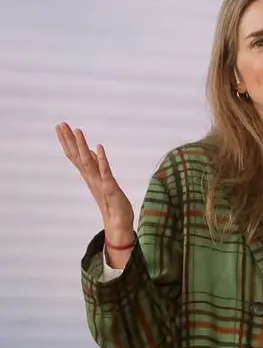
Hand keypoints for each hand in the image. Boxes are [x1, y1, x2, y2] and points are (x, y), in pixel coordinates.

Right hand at [56, 123, 134, 240]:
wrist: (117, 223)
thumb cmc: (111, 202)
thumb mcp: (104, 181)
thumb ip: (97, 167)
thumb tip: (92, 152)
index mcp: (89, 176)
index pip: (75, 156)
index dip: (68, 142)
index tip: (60, 127)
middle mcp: (91, 177)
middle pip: (77, 156)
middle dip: (69, 140)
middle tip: (60, 124)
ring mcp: (99, 182)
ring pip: (88, 161)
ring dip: (82, 146)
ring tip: (77, 130)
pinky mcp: (110, 187)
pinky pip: (105, 172)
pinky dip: (101, 160)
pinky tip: (99, 148)